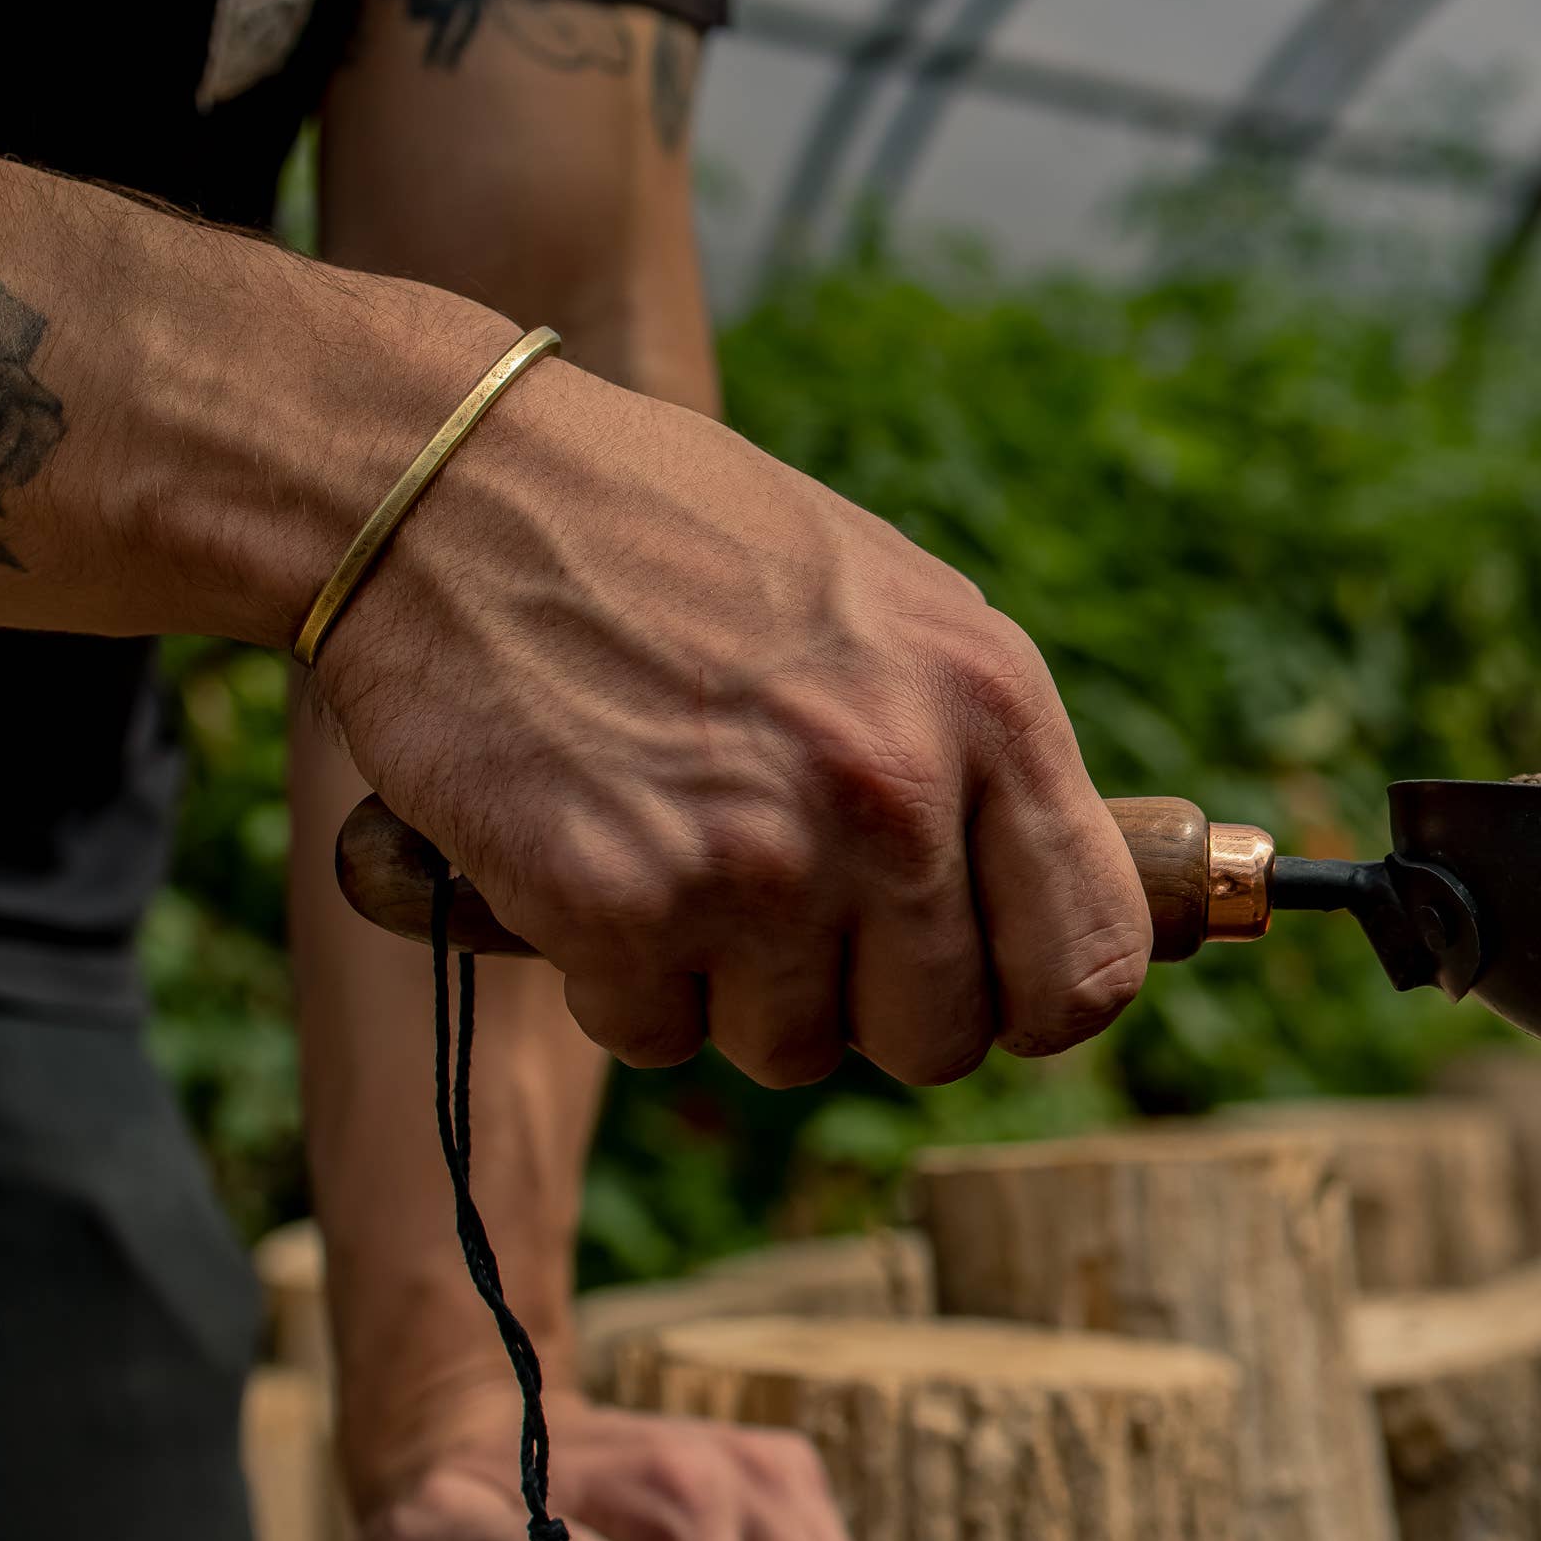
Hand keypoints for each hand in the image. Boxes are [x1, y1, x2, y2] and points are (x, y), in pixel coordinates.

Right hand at [306, 345, 1151, 1088]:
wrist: (453, 489)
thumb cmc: (673, 539)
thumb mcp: (889, 604)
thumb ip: (978, 753)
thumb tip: (1046, 906)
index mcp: (990, 705)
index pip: (1088, 964)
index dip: (1029, 1002)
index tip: (976, 988)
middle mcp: (896, 793)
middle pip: (936, 1040)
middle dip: (861, 1001)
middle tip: (784, 908)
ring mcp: (761, 860)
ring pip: (788, 1051)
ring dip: (726, 986)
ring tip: (674, 842)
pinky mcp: (620, 908)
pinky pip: (652, 1036)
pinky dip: (612, 978)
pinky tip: (586, 855)